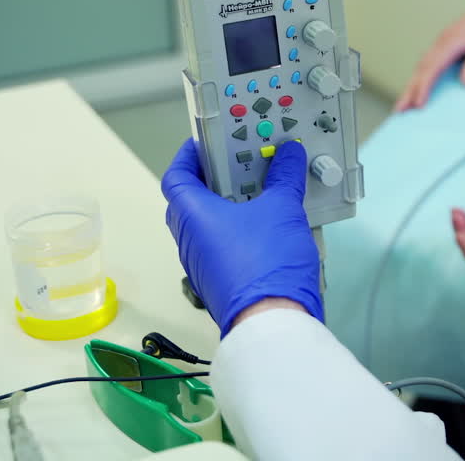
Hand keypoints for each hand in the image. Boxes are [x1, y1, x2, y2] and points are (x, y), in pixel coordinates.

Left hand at [161, 138, 320, 334]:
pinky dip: (239, 230)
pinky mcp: (221, 282)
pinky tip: (267, 225)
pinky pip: (223, 246)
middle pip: (191, 200)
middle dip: (214, 179)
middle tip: (240, 164)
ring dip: (229, 206)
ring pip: (208, 225)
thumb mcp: (282, 208)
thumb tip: (288, 155)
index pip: (176, 176)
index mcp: (192, 216)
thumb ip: (284, 178)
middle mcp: (190, 240)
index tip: (207, 143)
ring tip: (260, 190)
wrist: (272, 322)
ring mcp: (203, 265)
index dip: (188, 156)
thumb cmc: (266, 262)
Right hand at [394, 0, 464, 111]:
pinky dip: (418, 78)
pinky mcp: (443, 46)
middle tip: (399, 111)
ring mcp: (440, 44)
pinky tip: (415, 89)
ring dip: (411, 85)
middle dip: (409, 90)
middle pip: (421, 69)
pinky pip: (426, 63)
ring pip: (421, 66)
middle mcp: (442, 43)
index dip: (424, 86)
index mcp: (452, 42)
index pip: (433, 67)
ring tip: (402, 105)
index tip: (418, 104)